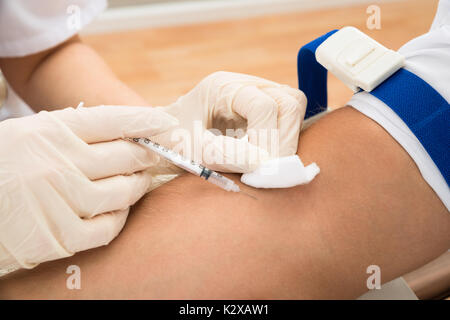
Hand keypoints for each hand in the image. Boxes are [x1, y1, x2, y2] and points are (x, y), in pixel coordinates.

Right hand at [0, 105, 177, 273]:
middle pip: (126, 155)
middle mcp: (58, 163)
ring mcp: (60, 201)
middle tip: (154, 155)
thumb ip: (74, 131)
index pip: (114, 120)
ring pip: (123, 192)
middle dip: (148, 154)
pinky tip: (118, 210)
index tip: (167, 124)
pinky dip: (120, 218)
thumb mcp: (31, 134)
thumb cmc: (4, 165)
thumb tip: (129, 131)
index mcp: (51, 131)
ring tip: (138, 181)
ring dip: (138, 186)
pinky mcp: (59, 237)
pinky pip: (108, 228)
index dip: (147, 121)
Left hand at [154, 71, 306, 171]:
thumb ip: (220, 155)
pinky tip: (266, 158)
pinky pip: (289, 120)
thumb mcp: (187, 150)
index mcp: (222, 87)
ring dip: (287, 140)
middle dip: (284, 140)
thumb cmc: (171, 141)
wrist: (167, 138)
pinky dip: (284, 141)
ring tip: (267, 164)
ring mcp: (259, 94)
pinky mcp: (267, 109)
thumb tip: (260, 163)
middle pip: (289, 101)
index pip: (263, 106)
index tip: (258, 169)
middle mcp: (245, 84)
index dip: (266, 139)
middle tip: (270, 170)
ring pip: (295, 108)